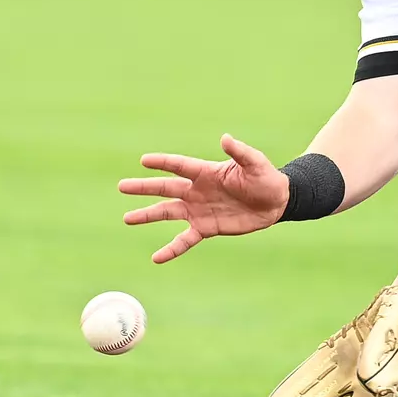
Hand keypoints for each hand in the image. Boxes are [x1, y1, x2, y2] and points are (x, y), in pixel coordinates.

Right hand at [119, 133, 289, 262]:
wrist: (275, 203)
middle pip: (165, 188)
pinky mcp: (206, 228)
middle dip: (144, 187)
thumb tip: (225, 138)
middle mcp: (197, 190)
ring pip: (168, 213)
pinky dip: (171, 249)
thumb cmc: (265, 178)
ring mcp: (199, 210)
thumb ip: (239, 152)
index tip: (144, 161)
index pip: (179, 165)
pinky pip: (184, 240)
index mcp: (206, 172)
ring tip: (128, 219)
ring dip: (148, 215)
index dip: (163, 162)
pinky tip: (156, 258)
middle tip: (122, 186)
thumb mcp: (255, 163)